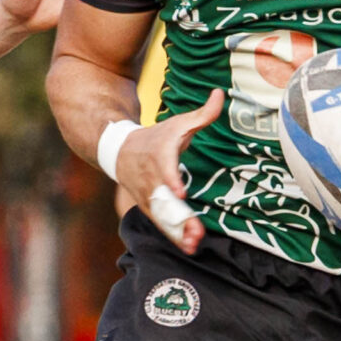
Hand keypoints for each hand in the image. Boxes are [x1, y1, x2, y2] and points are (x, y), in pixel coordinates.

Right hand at [113, 89, 222, 252]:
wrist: (120, 151)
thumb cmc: (156, 137)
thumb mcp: (178, 123)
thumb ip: (202, 113)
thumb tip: (220, 93)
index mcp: (159, 154)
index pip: (164, 168)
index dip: (171, 179)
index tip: (180, 191)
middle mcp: (151, 178)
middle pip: (164, 199)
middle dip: (179, 216)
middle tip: (195, 231)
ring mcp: (147, 195)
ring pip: (162, 216)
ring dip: (178, 232)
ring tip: (194, 244)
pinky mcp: (148, 208)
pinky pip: (160, 224)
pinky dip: (173, 236)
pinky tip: (189, 247)